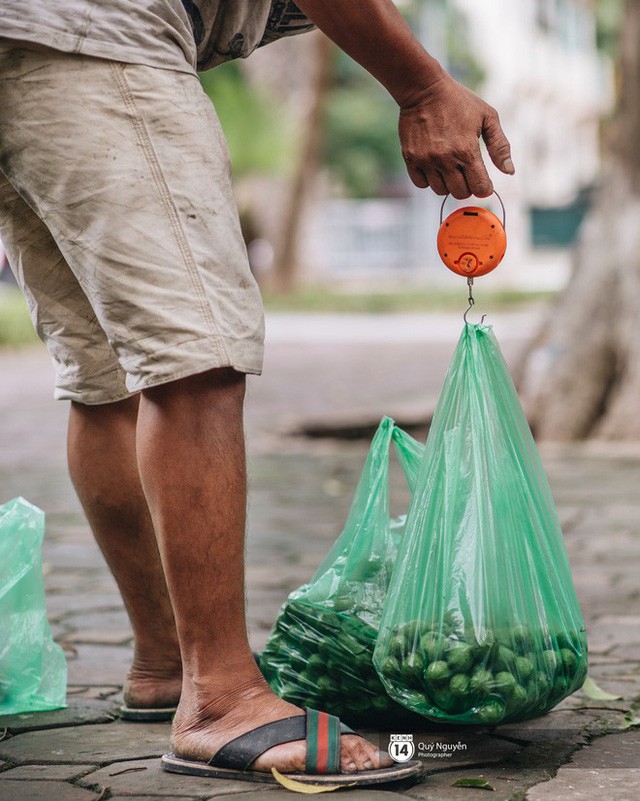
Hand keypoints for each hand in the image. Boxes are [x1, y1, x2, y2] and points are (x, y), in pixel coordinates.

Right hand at [398, 74, 513, 198]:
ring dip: (448, 183)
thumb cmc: (459, 101)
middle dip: (468, 186)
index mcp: (467, 151)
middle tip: (467, 172)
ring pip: (441, 191)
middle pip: (461, 193)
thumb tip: (509, 171)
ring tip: (450, 166)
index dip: (485, 187)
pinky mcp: (411, 160)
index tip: (483, 180)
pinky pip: (422, 184)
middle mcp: (446, 159)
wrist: (424, 89)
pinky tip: (434, 166)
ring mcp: (427, 161)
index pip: (480, 188)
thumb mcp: (487, 117)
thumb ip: (500, 146)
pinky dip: (429, 180)